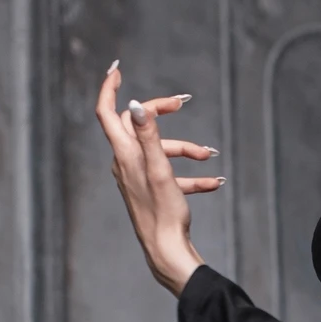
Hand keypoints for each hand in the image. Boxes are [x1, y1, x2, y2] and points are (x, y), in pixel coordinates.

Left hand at [94, 62, 223, 294]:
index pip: (107, 113)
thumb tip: (134, 104)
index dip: (109, 88)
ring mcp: (137, 177)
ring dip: (186, 150)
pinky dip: (191, 175)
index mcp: (125, 155)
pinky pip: (171, 175)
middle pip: (138, 126)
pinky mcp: (151, 191)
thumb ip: (148, 135)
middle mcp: (126, 163)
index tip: (117, 69)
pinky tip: (213, 182)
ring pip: (160, 152)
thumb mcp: (159, 170)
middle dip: (162, 113)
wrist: (166, 252)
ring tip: (209, 157)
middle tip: (182, 103)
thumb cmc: (163, 214)